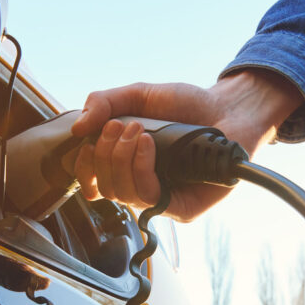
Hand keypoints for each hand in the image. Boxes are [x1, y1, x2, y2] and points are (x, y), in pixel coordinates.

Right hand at [70, 69, 303, 221]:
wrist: (227, 107)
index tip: (86, 143)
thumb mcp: (138, 95)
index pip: (92, 183)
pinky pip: (149, 198)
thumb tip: (77, 128)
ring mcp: (162, 199)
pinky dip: (141, 168)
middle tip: (120, 126)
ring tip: (138, 131)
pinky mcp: (182, 208)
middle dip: (105, 154)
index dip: (83, 168)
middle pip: (103, 188)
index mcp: (126, 166)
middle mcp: (142, 186)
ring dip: (121, 159)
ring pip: (122, 195)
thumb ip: (104, 103)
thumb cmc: (186, 105)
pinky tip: (149, 145)